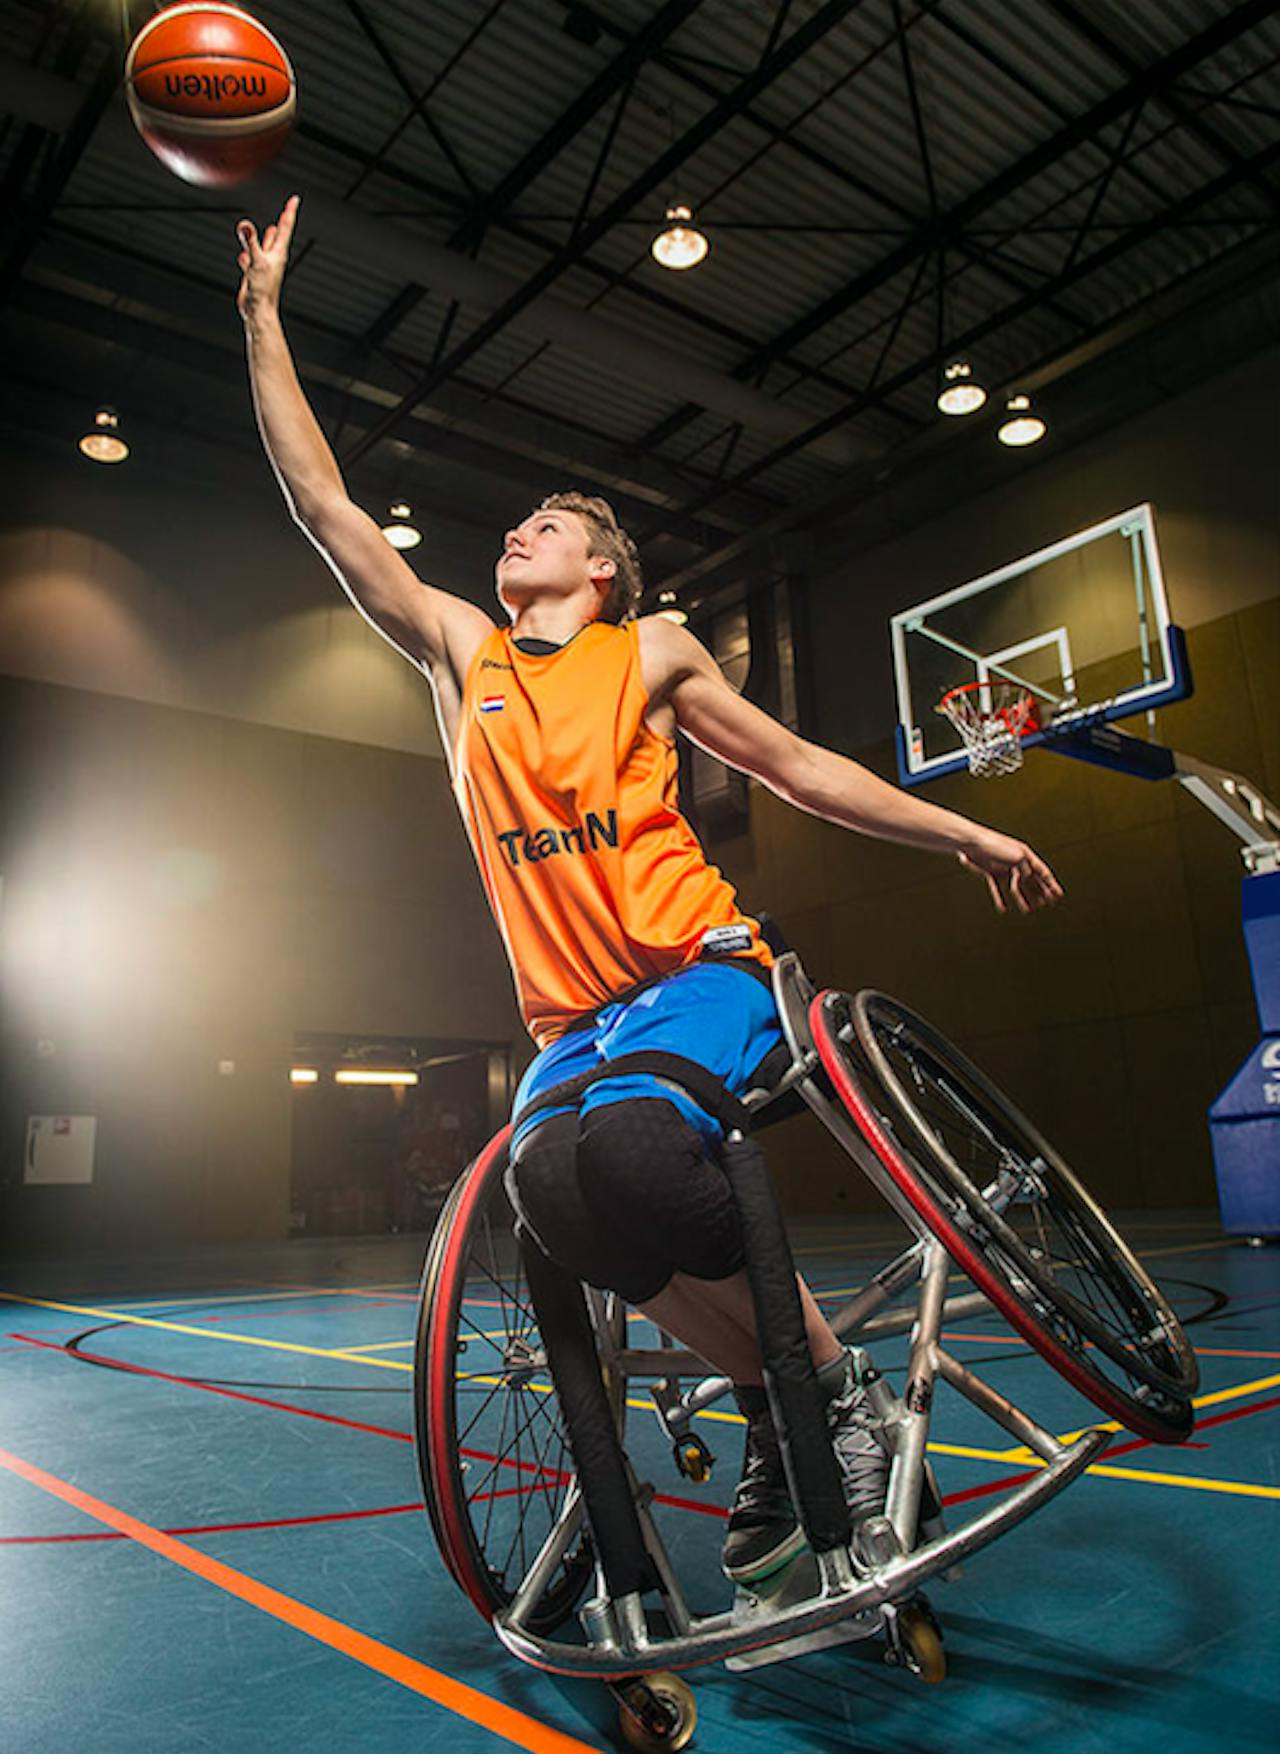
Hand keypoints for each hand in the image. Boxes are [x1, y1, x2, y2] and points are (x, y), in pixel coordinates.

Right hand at [236, 194, 298, 323]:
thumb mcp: (256, 261)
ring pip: (265, 248)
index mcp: (278, 253)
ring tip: (271, 228)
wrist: (259, 312)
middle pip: (279, 235)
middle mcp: (273, 259)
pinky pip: (252, 261)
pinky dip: (248, 255)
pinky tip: (243, 254)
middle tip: (288, 211)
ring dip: (266, 237)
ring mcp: (265, 268)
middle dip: (283, 221)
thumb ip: (250, 241)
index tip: (295, 199)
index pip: (286, 227)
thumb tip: (244, 224)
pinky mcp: (255, 276)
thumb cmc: (263, 290)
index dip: (290, 211)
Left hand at [958, 827, 1062, 913]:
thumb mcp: (1016, 856)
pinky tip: (1003, 909)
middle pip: (1031, 880)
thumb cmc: (994, 845)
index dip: (1051, 885)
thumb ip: (1025, 868)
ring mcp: (1003, 866)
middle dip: (1040, 892)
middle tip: (1048, 904)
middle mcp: (1015, 861)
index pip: (1042, 872)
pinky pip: (998, 887)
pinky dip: (1000, 898)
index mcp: (1025, 855)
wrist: (971, 842)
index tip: (1058, 896)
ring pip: (1016, 886)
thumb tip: (1029, 878)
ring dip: (1023, 898)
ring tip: (1028, 910)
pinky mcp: (990, 871)